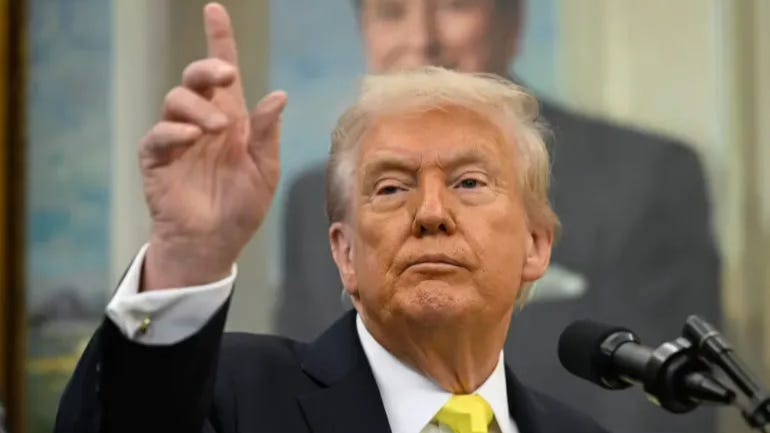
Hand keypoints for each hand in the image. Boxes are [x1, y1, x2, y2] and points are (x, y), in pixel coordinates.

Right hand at [139, 3, 286, 290]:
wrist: (215, 243)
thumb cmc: (241, 207)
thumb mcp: (265, 170)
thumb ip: (267, 133)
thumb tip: (278, 94)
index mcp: (231, 119)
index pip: (223, 72)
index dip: (219, 40)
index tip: (215, 10)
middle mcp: (203, 122)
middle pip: (196, 78)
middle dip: (209, 67)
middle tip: (228, 76)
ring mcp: (178, 139)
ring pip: (176, 100)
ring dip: (199, 108)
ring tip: (218, 131)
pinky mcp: (157, 159)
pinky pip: (159, 135)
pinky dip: (175, 132)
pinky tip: (193, 140)